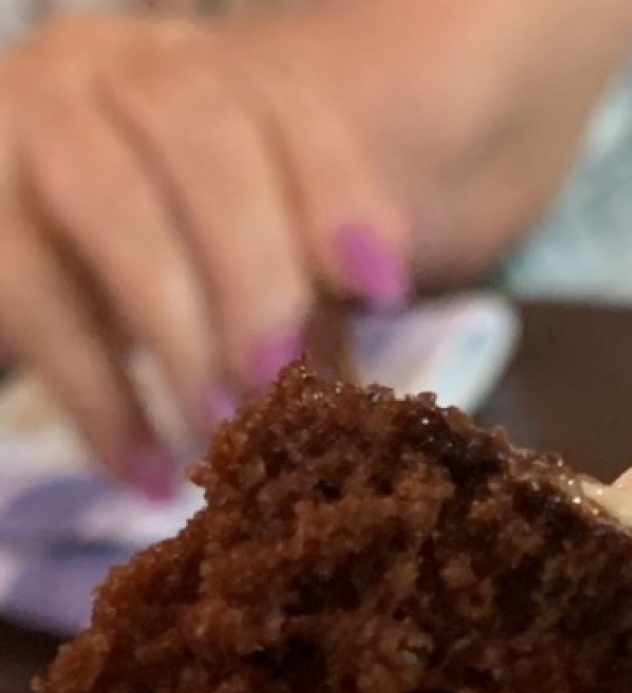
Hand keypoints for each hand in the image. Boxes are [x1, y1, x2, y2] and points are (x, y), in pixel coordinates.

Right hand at [0, 12, 407, 493]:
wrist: (16, 259)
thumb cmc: (144, 271)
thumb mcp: (232, 280)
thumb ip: (299, 314)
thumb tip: (365, 415)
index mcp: (199, 77)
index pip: (280, 105)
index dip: (339, 193)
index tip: (386, 291)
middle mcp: (107, 72)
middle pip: (191, 129)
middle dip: (254, 265)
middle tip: (281, 378)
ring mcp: (20, 121)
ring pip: (102, 197)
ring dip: (177, 329)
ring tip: (221, 434)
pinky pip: (30, 296)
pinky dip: (98, 396)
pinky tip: (144, 472)